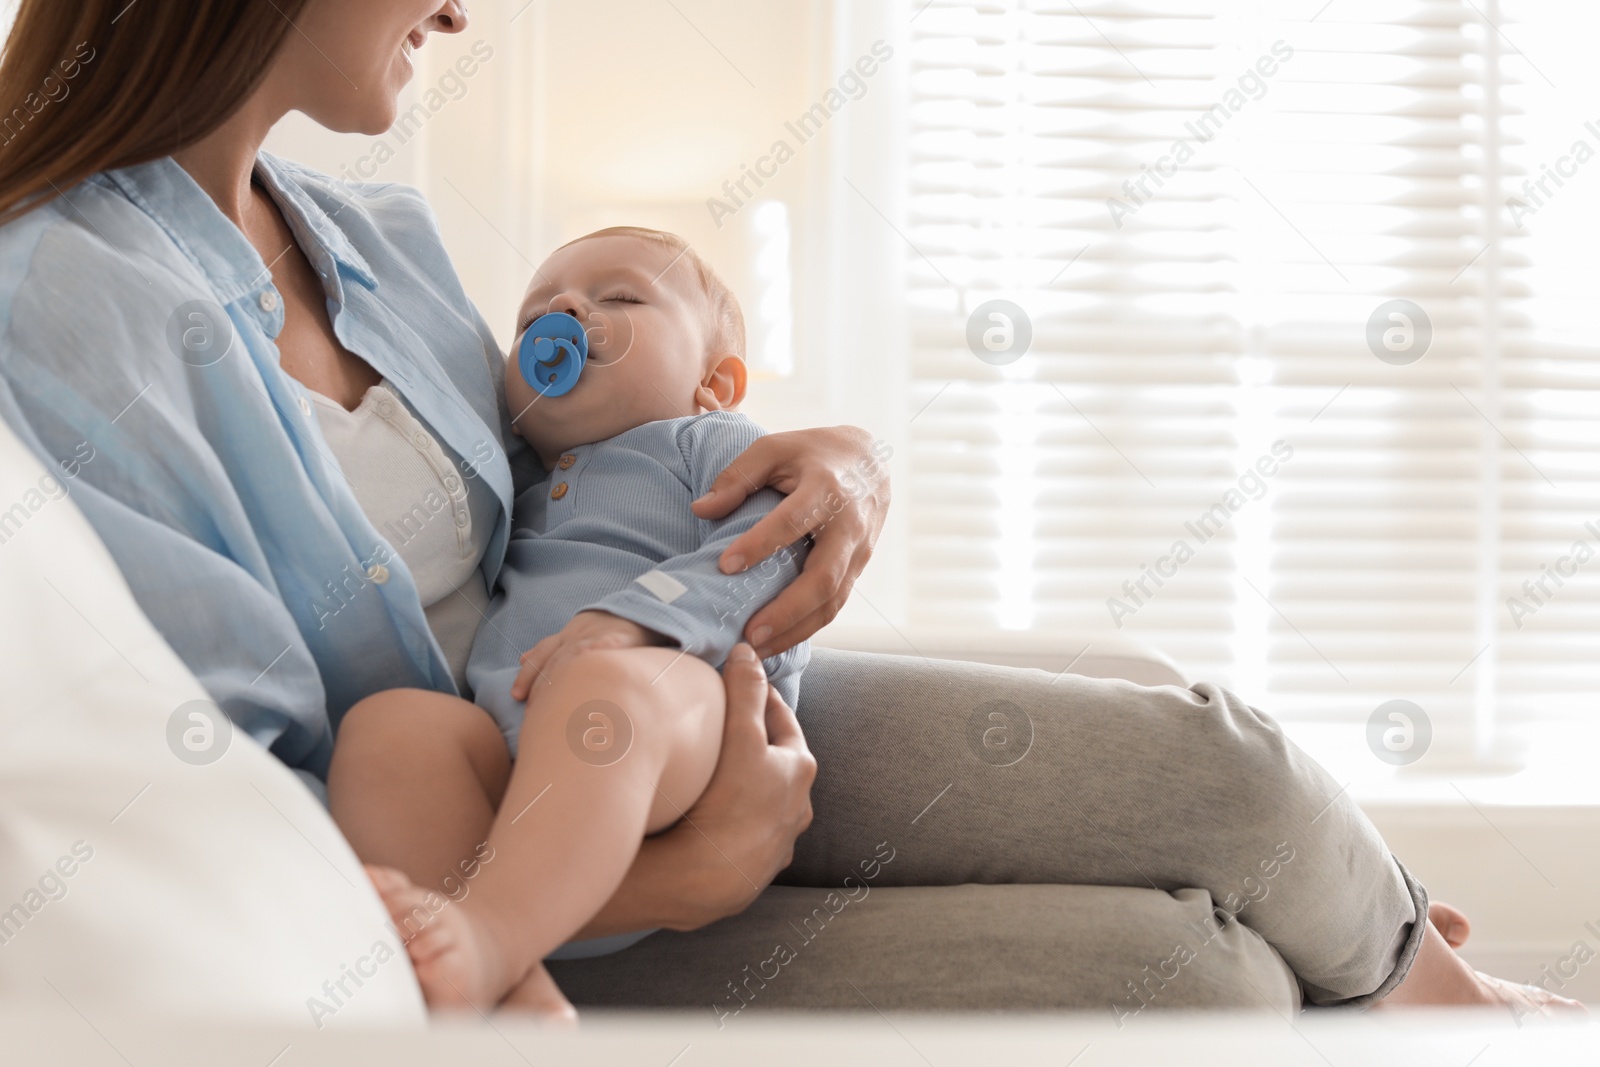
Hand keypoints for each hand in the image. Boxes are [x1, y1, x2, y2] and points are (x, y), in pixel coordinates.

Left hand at [510, 610, 661, 700]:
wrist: (638, 606)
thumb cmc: (606, 627)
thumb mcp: (575, 632)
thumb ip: (551, 648)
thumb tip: (522, 659)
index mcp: (567, 635)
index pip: (542, 654)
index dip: (528, 675)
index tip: (517, 696)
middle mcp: (577, 635)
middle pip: (553, 661)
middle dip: (541, 687)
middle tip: (533, 712)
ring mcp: (596, 636)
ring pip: (572, 660)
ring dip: (561, 683)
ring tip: (555, 707)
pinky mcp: (616, 639)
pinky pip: (601, 653)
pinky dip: (590, 665)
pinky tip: (587, 682)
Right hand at [573, 644, 816, 936]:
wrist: (704, 880)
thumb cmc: (728, 804)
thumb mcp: (740, 737)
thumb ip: (745, 691)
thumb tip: (748, 651)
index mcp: (798, 772)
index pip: (782, 722)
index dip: (761, 698)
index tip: (742, 684)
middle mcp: (796, 809)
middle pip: (776, 764)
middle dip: (755, 744)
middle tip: (726, 727)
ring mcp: (776, 843)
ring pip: (762, 802)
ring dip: (745, 788)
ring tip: (714, 775)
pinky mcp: (753, 870)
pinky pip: (743, 835)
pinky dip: (730, 822)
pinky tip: (706, 820)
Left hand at [692, 425, 889, 656]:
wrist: (870, 460)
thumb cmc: (812, 453)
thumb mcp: (774, 448)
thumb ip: (738, 477)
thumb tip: (701, 510)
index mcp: (826, 488)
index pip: (793, 521)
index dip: (759, 544)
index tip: (725, 566)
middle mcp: (849, 526)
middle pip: (823, 577)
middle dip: (786, 611)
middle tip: (749, 634)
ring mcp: (858, 552)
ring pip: (832, 601)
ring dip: (796, 630)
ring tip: (757, 649)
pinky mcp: (857, 570)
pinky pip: (834, 606)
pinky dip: (806, 628)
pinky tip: (776, 642)